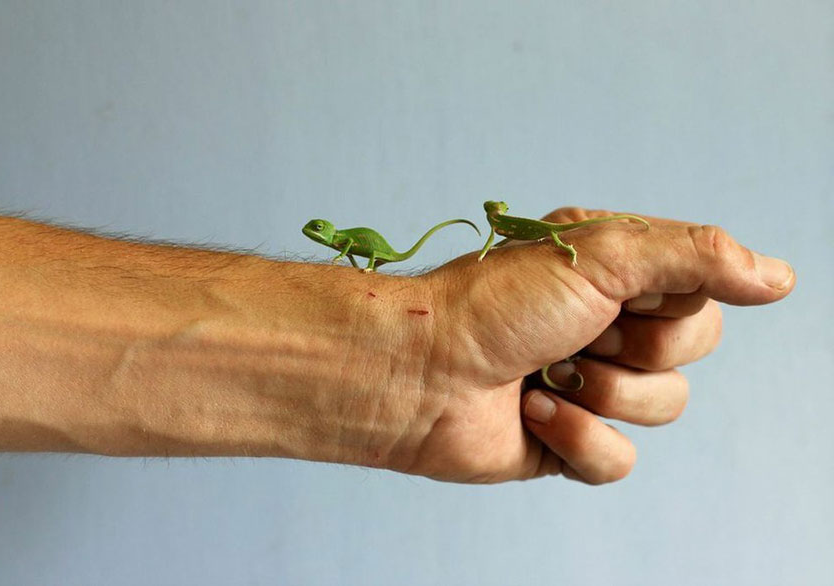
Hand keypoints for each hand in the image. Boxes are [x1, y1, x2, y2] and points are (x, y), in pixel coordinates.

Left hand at [376, 208, 794, 483]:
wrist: (418, 371)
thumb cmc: (494, 302)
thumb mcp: (604, 255)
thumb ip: (697, 256)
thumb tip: (779, 276)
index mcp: (614, 274)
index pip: (699, 293)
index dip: (666, 304)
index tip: (611, 297)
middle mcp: (605, 324)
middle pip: (690, 351)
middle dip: (635, 349)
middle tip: (574, 335)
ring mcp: (588, 384)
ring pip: (663, 407)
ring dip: (603, 394)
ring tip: (545, 374)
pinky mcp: (566, 440)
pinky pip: (621, 460)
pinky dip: (576, 439)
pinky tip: (531, 413)